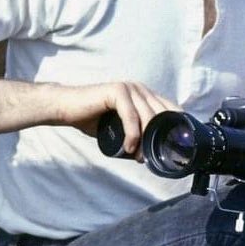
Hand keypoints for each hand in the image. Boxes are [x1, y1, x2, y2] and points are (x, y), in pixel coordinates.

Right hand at [61, 81, 179, 155]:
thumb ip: (136, 133)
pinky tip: (128, 148)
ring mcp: (129, 88)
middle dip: (159, 139)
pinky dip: (132, 135)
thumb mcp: (120, 128)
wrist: (67, 109)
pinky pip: (131, 117)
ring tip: (139, 157)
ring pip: (148, 117)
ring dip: (145, 141)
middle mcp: (140, 89)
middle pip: (161, 116)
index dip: (177, 126)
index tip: (177, 147)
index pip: (170, 109)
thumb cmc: (92, 119)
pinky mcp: (117, 91)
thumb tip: (149, 154)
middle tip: (151, 158)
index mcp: (145, 95)